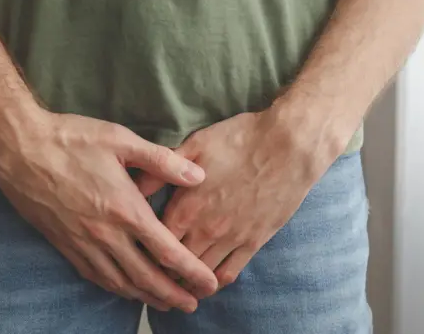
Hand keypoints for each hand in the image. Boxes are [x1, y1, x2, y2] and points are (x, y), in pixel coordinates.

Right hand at [0, 110, 217, 311]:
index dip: (191, 272)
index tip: (209, 284)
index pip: (167, 252)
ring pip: (120, 282)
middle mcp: (106, 235)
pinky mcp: (64, 244)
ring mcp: (83, 243)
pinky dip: (115, 288)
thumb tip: (199, 176)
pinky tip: (124, 290)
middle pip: (146, 277)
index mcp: (126, 210)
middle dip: (173, 295)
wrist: (19, 149)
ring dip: (146, 297)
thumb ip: (162, 161)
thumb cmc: (72, 140)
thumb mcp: (121, 140)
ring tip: (164, 305)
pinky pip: (95, 276)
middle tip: (192, 305)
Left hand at [137, 106, 346, 290]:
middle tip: (150, 272)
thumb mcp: (194, 145)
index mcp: (186, 207)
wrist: (289, 146)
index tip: (136, 250)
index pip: (153, 241)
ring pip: (199, 274)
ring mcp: (231, 239)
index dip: (142, 248)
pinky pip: (229, 273)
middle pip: (173, 264)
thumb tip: (134, 185)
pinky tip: (206, 282)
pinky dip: (214, 283)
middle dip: (160, 270)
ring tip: (174, 282)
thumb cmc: (240, 139)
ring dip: (184, 281)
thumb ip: (162, 168)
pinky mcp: (253, 242)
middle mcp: (205, 229)